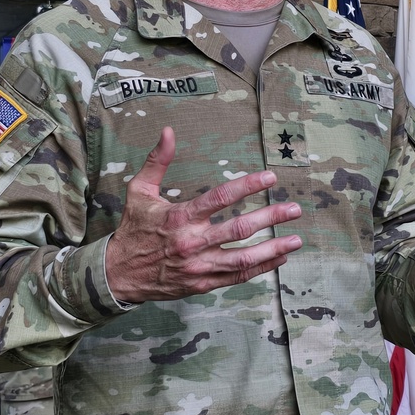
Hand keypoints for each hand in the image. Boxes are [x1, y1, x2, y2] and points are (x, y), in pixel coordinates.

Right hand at [106, 127, 302, 303]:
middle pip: (239, 229)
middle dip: (270, 218)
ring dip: (273, 248)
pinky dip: (260, 269)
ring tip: (296, 239)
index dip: (246, 187)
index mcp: (179, 216)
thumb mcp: (139, 190)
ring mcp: (198, 266)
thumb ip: (157, 161)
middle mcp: (192, 242)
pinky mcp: (201, 284)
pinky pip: (236, 277)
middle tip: (294, 209)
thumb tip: (168, 131)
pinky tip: (279, 259)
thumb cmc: (133, 228)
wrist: (118, 273)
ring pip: (243, 258)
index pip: (219, 198)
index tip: (269, 179)